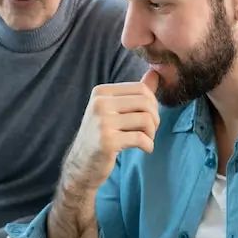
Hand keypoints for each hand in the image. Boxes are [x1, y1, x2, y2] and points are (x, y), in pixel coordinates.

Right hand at [62, 70, 160, 191]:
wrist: (82, 165)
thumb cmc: (101, 136)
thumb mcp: (114, 110)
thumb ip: (135, 93)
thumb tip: (155, 72)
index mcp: (101, 92)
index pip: (141, 88)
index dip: (153, 104)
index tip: (149, 118)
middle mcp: (100, 104)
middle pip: (146, 103)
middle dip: (155, 118)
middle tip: (150, 131)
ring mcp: (102, 122)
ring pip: (146, 120)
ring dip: (152, 133)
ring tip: (146, 140)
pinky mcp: (108, 141)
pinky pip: (141, 138)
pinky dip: (148, 145)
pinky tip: (145, 149)